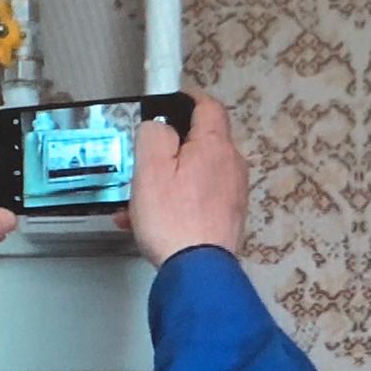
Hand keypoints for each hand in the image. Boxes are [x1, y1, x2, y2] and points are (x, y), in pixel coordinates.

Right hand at [116, 90, 247, 266]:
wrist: (197, 272)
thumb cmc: (173, 218)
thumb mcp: (150, 167)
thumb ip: (154, 134)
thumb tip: (158, 126)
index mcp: (215, 145)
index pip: (208, 106)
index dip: (188, 99)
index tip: (170, 101)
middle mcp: (231, 165)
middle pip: (201, 143)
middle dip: (170, 149)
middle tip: (144, 162)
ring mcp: (233, 194)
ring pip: (196, 174)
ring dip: (168, 181)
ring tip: (137, 202)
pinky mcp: (228, 218)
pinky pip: (199, 199)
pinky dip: (177, 202)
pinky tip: (149, 222)